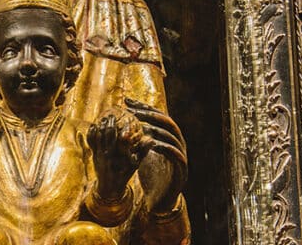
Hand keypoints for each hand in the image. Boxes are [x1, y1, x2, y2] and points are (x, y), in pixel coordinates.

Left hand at [88, 109, 150, 200]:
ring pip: (98, 137)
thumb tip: (152, 139)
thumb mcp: (136, 165)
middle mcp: (109, 155)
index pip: (122, 139)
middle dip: (110, 123)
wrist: (110, 187)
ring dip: (101, 126)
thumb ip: (143, 151)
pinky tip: (94, 125)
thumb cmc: (125, 174)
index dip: (123, 128)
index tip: (125, 119)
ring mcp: (100, 155)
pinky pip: (91, 142)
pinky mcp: (93, 155)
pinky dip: (92, 132)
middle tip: (112, 114)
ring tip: (104, 117)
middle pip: (109, 135)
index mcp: (120, 157)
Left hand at [125, 98, 187, 212]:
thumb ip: (138, 137)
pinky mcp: (181, 170)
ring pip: (172, 136)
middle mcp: (178, 143)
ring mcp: (181, 156)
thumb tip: (120, 122)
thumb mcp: (142, 152)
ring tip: (140, 126)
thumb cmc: (151, 174)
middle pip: (167, 122)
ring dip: (156, 130)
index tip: (127, 101)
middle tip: (132, 111)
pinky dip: (165, 147)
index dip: (144, 107)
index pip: (158, 116)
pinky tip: (153, 144)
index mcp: (168, 137)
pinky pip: (176, 155)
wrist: (160, 200)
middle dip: (149, 114)